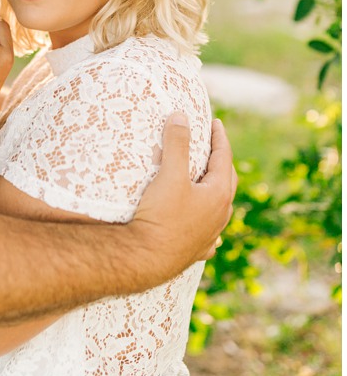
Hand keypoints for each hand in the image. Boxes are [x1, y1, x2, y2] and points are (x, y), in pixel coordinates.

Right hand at [130, 115, 236, 276]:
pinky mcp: (196, 250)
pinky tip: (209, 232)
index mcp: (218, 194)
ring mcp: (210, 234)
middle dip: (222, 162)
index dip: (220, 138)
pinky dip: (210, 226)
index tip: (216, 123)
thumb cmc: (160, 216)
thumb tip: (181, 117)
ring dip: (217, 192)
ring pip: (221, 209)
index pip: (224, 158)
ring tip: (210, 184)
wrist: (147, 258)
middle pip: (227, 182)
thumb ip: (177, 145)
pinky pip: (210, 236)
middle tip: (215, 148)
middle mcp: (220, 215)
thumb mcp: (169, 175)